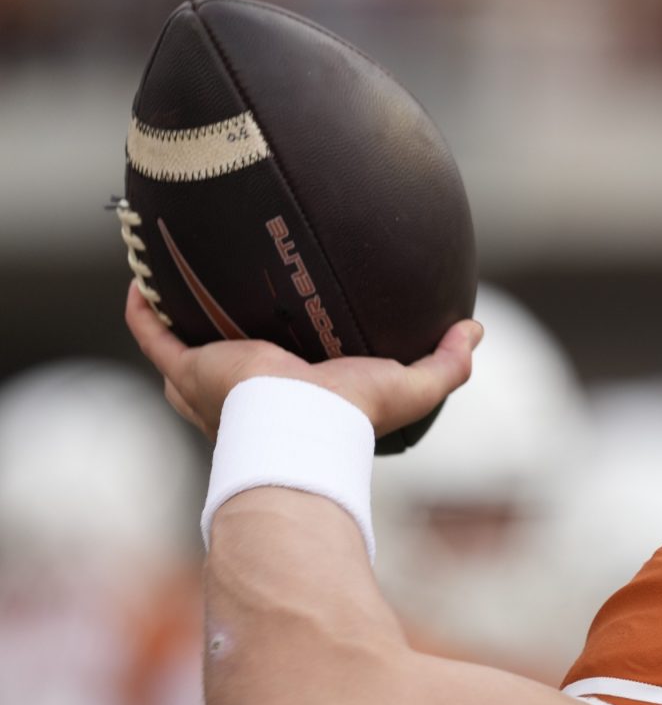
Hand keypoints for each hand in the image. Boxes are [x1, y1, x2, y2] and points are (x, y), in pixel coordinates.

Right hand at [123, 279, 481, 439]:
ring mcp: (211, 381)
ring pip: (184, 349)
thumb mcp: (410, 386)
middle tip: (228, 293)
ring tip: (176, 281)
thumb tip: (476, 330)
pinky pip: (152, 335)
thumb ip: (447, 364)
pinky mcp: (189, 368)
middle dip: (223, 334)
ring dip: (178, 319)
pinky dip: (143, 309)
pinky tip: (142, 279)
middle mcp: (247, 394)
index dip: (286, 351)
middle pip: (228, 362)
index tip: (294, 313)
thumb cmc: (352, 414)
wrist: (300, 425)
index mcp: (296, 396)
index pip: (287, 374)